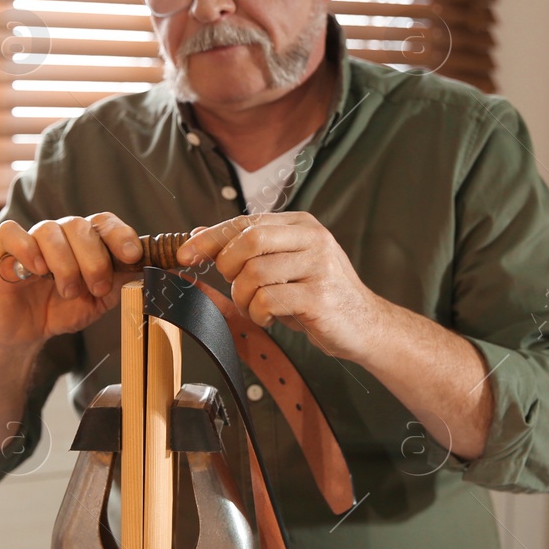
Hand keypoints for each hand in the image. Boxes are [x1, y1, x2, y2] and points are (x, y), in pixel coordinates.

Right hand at [0, 213, 142, 346]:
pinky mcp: (5, 249)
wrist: (26, 331)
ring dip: (64, 264)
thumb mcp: (101, 300)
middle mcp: (62, 234)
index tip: (133, 256)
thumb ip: (124, 283)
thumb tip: (159, 273)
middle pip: (81, 226)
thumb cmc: (63, 309)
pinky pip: (13, 233)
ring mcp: (33, 239)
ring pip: (50, 231)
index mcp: (88, 241)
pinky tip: (36, 271)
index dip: (121, 235)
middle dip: (94, 260)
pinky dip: (27, 250)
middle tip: (96, 288)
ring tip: (68, 291)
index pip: (106, 223)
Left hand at [176, 212, 381, 359]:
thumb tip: (198, 235)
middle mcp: (313, 238)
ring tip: (258, 307)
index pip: (245, 222)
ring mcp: (319, 266)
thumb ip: (247, 249)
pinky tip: (270, 318)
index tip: (184, 254)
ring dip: (244, 298)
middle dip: (228, 267)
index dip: (210, 238)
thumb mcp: (284, 266)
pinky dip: (259, 313)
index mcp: (301, 225)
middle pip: (249, 241)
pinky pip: (268, 300)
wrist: (364, 326)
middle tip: (235, 285)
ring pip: (254, 273)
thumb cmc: (318, 296)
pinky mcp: (319, 296)